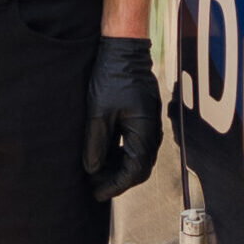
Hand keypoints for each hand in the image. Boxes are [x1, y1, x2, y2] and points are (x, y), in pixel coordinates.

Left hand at [83, 36, 162, 200]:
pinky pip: (134, 144)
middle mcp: (152, 131)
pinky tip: (102, 155)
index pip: (135, 171)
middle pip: (138, 168)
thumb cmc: (111, 76)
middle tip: (93, 186)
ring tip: (94, 173)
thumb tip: (92, 170)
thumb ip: (96, 143)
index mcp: (144, 132)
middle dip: (116, 179)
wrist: (123, 49)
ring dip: (117, 167)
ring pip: (136, 157)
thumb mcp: (98, 111)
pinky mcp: (142, 117)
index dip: (115, 185)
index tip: (97, 193)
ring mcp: (149, 124)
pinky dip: (119, 153)